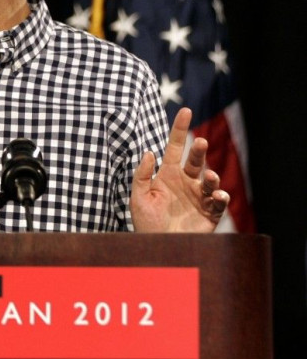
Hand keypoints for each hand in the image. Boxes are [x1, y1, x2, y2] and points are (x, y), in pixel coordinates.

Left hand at [130, 107, 229, 231]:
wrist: (157, 248)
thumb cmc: (145, 222)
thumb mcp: (138, 197)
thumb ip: (142, 175)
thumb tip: (149, 152)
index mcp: (168, 174)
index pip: (175, 147)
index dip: (179, 128)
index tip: (185, 110)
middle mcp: (186, 182)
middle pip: (196, 160)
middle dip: (199, 150)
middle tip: (199, 142)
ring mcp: (199, 197)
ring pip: (210, 180)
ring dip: (212, 177)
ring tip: (209, 177)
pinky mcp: (210, 213)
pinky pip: (219, 202)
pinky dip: (221, 197)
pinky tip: (218, 195)